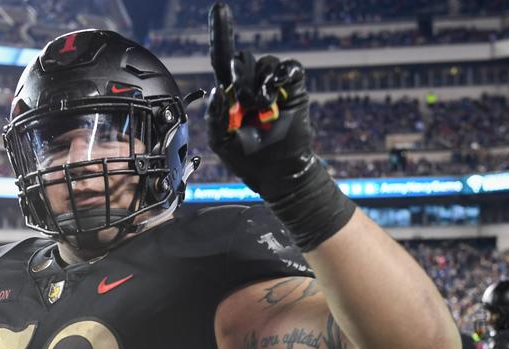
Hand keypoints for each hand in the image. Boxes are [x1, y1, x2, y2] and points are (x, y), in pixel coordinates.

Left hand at [206, 2, 313, 201]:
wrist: (277, 172)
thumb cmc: (247, 159)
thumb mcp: (221, 141)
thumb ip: (215, 116)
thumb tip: (219, 89)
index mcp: (232, 93)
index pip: (223, 58)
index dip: (221, 33)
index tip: (219, 8)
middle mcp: (252, 84)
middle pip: (243, 58)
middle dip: (239, 77)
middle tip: (244, 103)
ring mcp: (274, 85)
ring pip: (264, 62)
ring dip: (259, 84)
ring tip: (261, 107)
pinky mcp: (293, 89)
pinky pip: (288, 67)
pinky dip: (281, 74)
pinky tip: (274, 90)